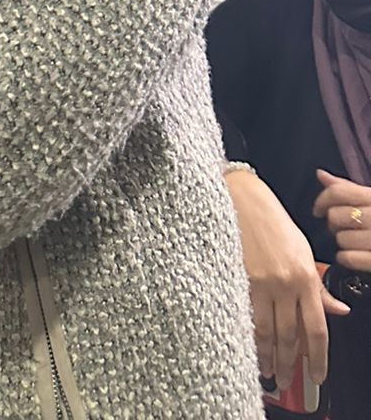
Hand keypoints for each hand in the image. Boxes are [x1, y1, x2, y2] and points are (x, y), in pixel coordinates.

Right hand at [225, 168, 347, 389]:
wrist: (241, 197)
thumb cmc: (272, 220)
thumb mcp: (303, 250)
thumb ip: (318, 286)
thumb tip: (338, 310)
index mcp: (305, 276)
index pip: (316, 329)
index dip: (317, 358)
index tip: (317, 375)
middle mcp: (284, 282)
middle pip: (289, 335)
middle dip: (288, 363)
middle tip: (286, 380)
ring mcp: (259, 282)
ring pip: (266, 330)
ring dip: (267, 355)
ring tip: (267, 371)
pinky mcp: (238, 278)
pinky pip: (246, 314)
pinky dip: (248, 334)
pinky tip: (248, 345)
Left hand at [314, 169, 370, 273]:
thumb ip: (348, 188)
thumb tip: (321, 174)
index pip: (338, 192)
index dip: (322, 201)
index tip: (318, 210)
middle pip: (335, 216)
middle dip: (333, 223)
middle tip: (341, 228)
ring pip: (341, 239)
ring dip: (342, 242)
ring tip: (352, 242)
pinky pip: (349, 258)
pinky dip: (345, 258)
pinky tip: (351, 256)